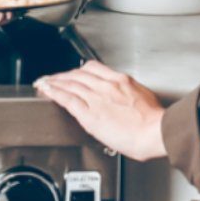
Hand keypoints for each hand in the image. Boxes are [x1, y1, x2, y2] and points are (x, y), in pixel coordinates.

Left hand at [35, 61, 167, 161]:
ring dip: (54, 82)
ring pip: (70, 84)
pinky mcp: (90, 114)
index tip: (72, 73)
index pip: (92, 68)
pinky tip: (47, 91)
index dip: (78, 70)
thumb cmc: (154, 121)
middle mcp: (106, 86)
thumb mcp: (143, 97)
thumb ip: (128, 94)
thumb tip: (124, 99)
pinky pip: (67, 99)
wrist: (155, 132)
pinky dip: (54, 93)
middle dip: (63, 75)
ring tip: (44, 83)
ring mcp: (97, 98)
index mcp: (120, 81)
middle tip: (53, 78)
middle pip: (78, 74)